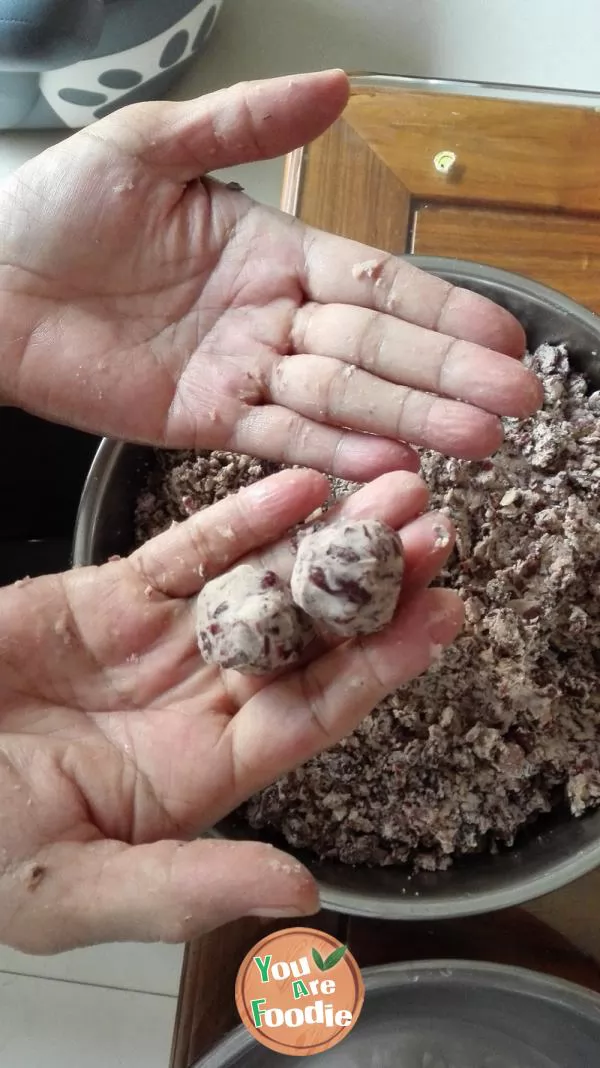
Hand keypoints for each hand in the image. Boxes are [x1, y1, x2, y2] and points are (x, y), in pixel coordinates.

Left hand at [0, 71, 540, 481]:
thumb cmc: (56, 207)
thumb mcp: (151, 144)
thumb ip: (245, 124)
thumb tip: (338, 86)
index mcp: (273, 249)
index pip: (376, 282)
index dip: (439, 310)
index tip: (500, 335)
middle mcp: (270, 316)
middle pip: (374, 350)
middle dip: (446, 378)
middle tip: (515, 407)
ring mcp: (242, 374)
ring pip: (339, 402)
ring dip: (408, 422)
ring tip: (476, 443)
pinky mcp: (203, 423)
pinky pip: (278, 439)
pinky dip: (331, 454)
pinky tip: (387, 463)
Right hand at [0, 468, 461, 951]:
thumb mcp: (77, 886)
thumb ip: (188, 887)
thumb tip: (301, 897)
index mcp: (203, 775)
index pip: (313, 713)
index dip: (381, 667)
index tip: (443, 617)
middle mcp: (195, 703)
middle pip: (306, 638)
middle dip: (374, 586)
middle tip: (436, 532)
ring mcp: (157, 644)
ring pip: (259, 584)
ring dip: (325, 540)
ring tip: (391, 493)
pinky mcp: (110, 597)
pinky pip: (187, 551)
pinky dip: (239, 520)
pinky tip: (298, 489)